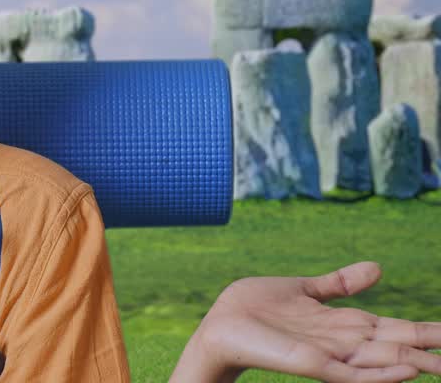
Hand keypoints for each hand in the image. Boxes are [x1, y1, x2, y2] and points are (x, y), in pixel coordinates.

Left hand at [174, 261, 440, 382]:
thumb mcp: (305, 289)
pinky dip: (383, 374)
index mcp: (344, 324)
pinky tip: (410, 371)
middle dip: (431, 348)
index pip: (394, 328)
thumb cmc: (257, 308)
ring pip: (385, 362)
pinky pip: (355, 374)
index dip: (424, 330)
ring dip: (417, 364)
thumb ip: (340, 284)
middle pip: (397, 346)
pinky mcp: (315, 365)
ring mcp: (331, 356)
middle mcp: (344, 342)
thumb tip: (379, 269)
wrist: (222, 322)